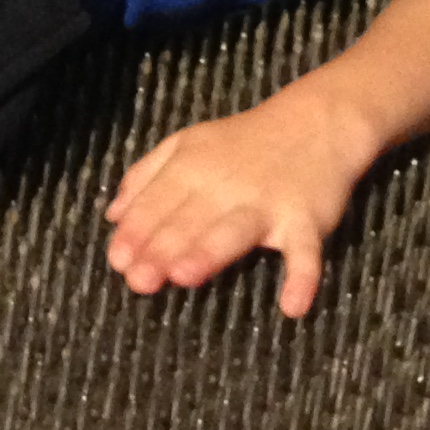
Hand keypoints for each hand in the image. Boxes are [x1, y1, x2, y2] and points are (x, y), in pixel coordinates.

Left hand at [102, 92, 368, 316]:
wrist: (317, 122)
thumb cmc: (242, 142)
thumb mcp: (187, 144)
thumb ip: (146, 176)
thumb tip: (112, 216)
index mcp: (192, 166)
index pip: (157, 201)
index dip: (136, 231)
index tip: (118, 261)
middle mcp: (226, 185)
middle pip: (188, 220)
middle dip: (161, 248)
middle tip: (139, 281)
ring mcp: (268, 203)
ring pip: (234, 230)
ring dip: (210, 252)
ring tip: (185, 276)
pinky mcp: (306, 220)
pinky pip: (306, 252)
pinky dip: (304, 277)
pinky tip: (293, 306)